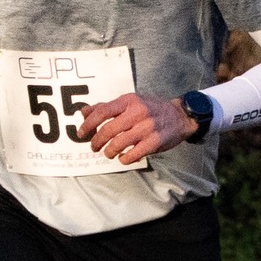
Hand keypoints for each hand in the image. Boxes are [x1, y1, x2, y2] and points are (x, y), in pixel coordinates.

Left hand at [75, 93, 192, 161]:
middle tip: (94, 147)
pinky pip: (132, 155)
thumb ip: (106, 107)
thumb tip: (83, 112)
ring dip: (109, 152)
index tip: (81, 133)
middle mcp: (138, 112)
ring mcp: (147, 127)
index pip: (102, 111)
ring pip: (118, 144)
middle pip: (108, 130)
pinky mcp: (154, 142)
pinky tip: (123, 158)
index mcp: (129, 101)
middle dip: (96, 141)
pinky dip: (124, 159)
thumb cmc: (151, 109)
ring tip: (108, 153)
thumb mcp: (130, 102)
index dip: (88, 124)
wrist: (179, 116)